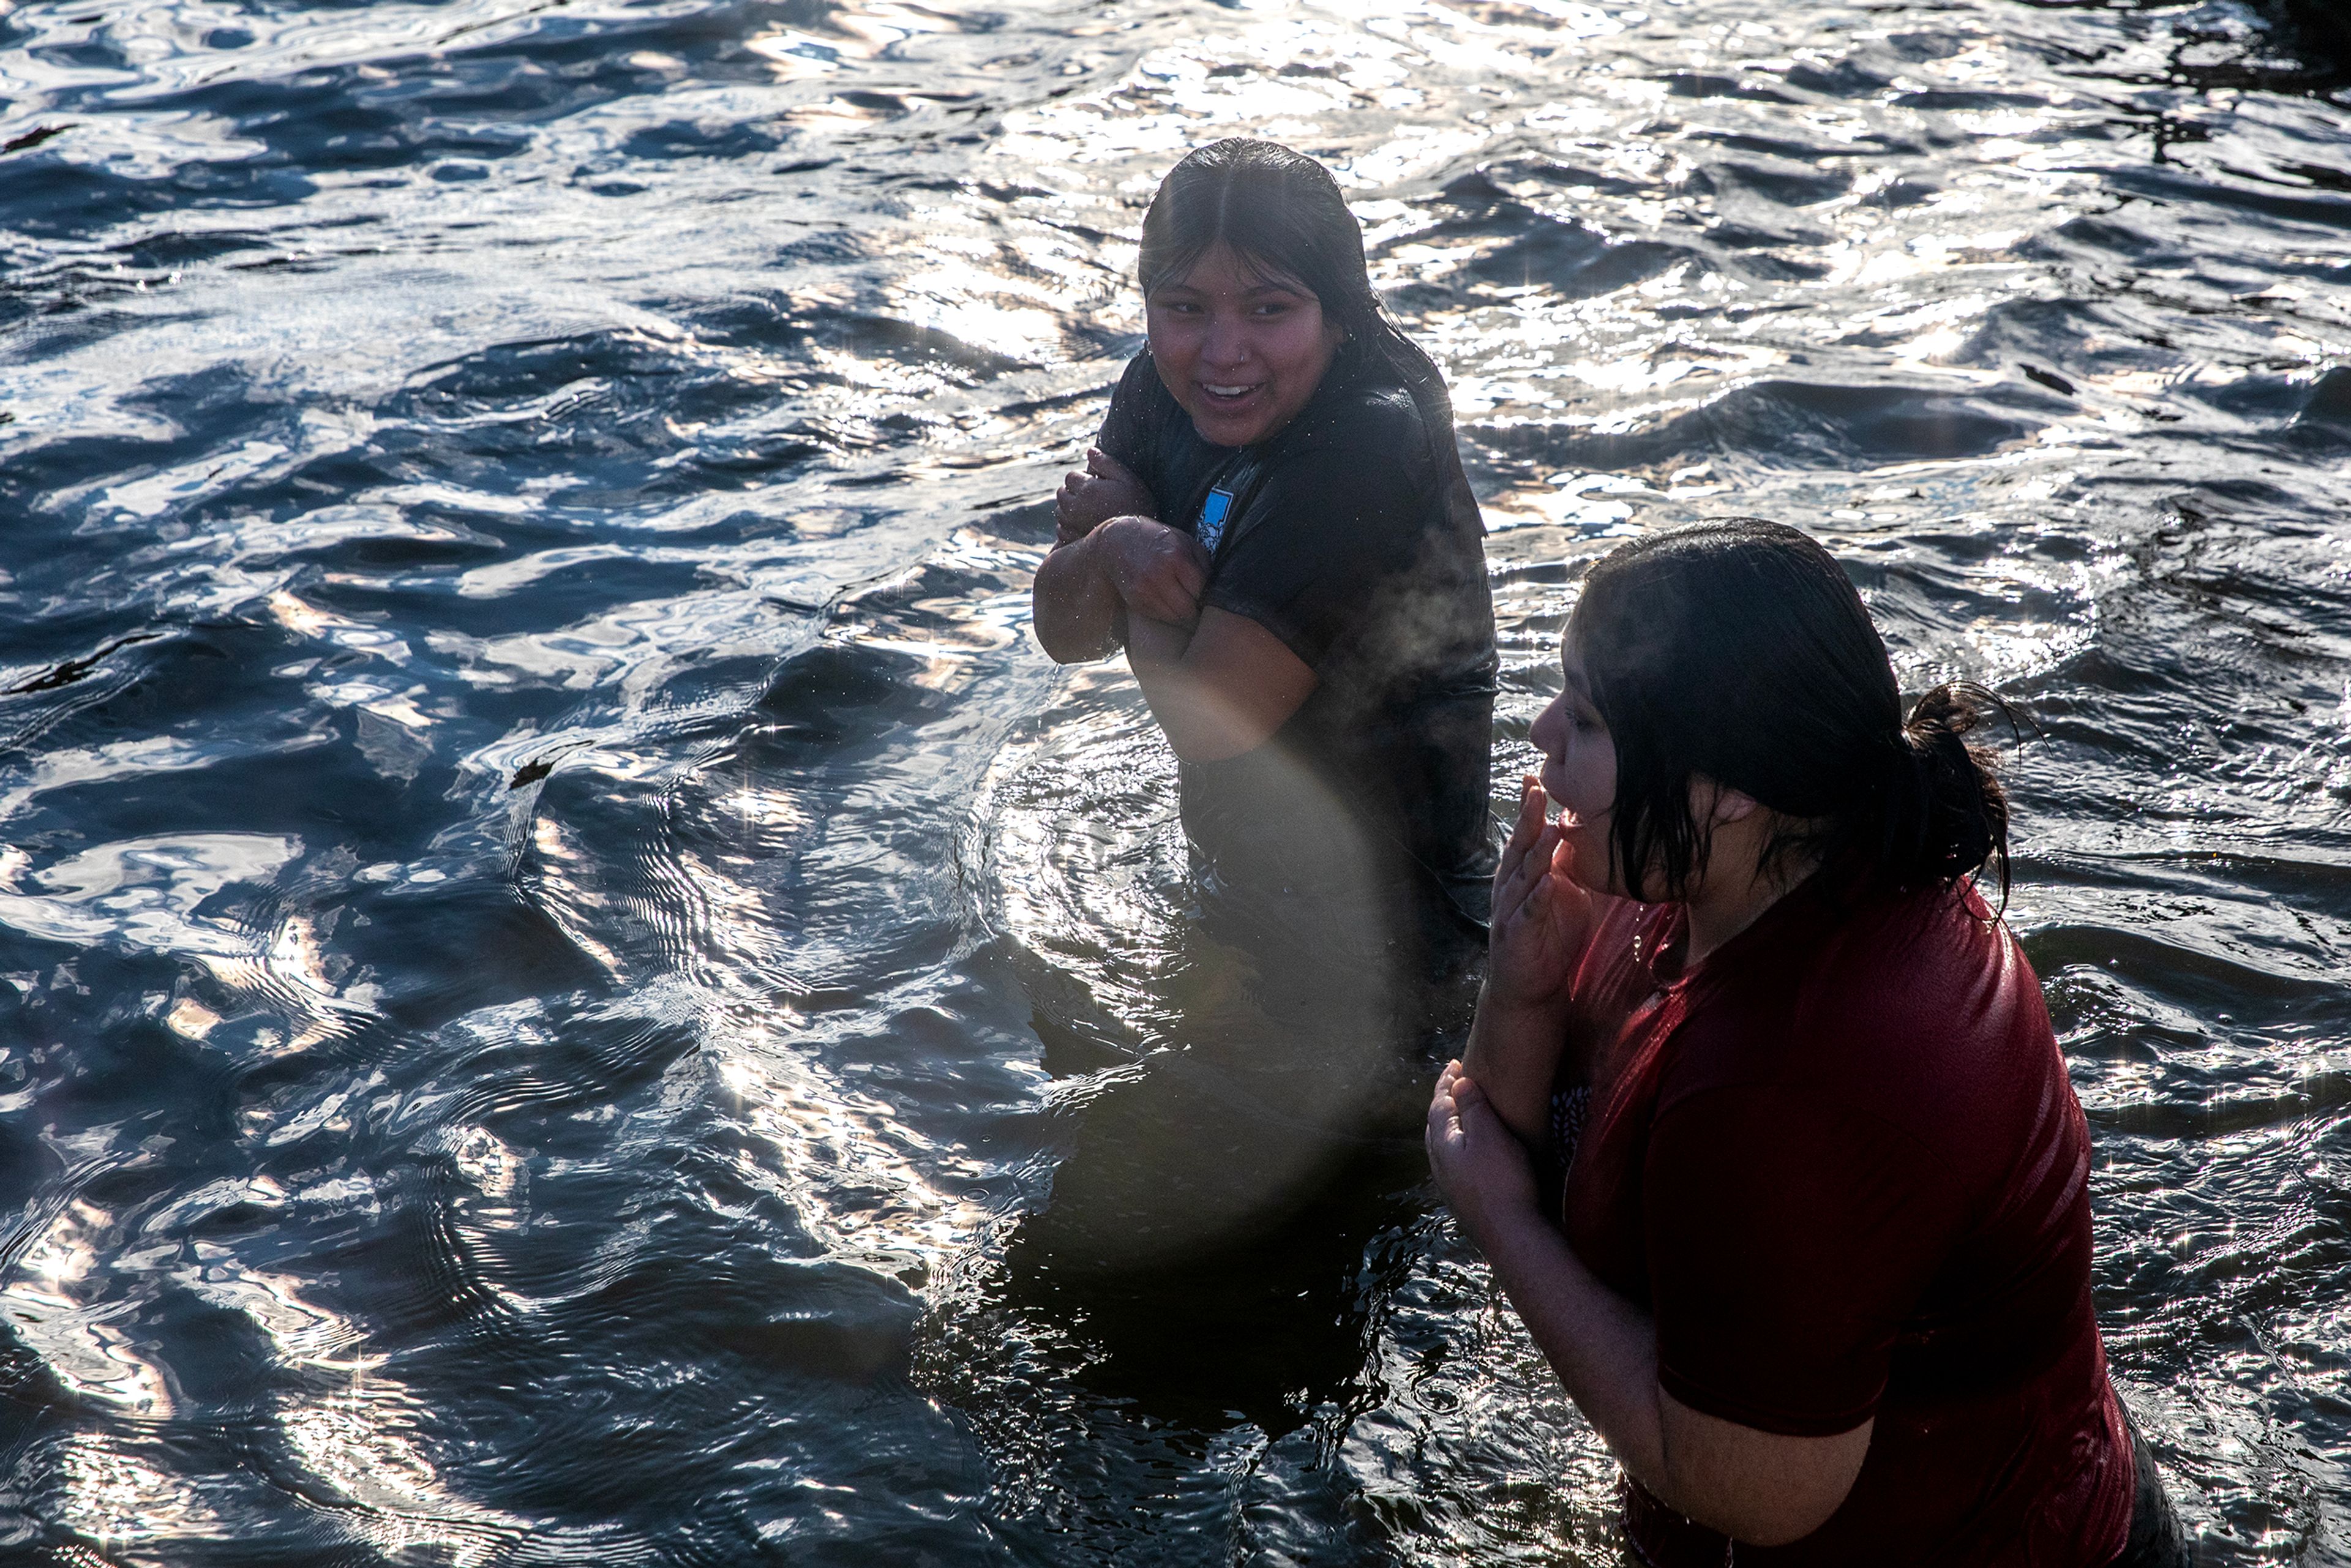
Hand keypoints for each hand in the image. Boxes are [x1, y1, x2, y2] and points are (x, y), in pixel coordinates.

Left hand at [1056, 447, 1156, 544]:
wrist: (1139, 541)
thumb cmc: (1137, 507)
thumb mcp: (1127, 480)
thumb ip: (1107, 463)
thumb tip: (1090, 451)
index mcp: (1087, 489)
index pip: (1071, 476)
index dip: (1083, 479)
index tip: (1096, 484)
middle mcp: (1074, 506)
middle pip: (1062, 493)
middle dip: (1073, 492)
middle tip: (1092, 497)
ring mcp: (1071, 524)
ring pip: (1060, 511)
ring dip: (1070, 509)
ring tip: (1089, 512)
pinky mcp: (1071, 540)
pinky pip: (1061, 529)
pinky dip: (1068, 526)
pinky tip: (1084, 526)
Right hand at [1097, 514, 1209, 628]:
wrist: (1117, 541)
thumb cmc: (1157, 539)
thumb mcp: (1184, 540)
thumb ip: (1202, 562)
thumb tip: (1215, 587)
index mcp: (1176, 558)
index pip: (1201, 589)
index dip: (1208, 595)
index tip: (1210, 595)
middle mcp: (1159, 576)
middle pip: (1189, 609)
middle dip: (1197, 608)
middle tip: (1200, 604)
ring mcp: (1145, 591)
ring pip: (1176, 618)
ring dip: (1185, 615)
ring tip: (1188, 605)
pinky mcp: (1136, 602)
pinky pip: (1162, 618)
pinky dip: (1170, 614)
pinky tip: (1171, 603)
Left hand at [1427, 1060, 1541, 1243]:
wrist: (1511, 1236)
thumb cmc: (1503, 1181)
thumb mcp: (1489, 1135)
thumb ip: (1472, 1107)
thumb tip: (1459, 1084)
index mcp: (1441, 1143)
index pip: (1438, 1103)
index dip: (1446, 1082)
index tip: (1454, 1064)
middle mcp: (1439, 1164)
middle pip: (1436, 1124)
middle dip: (1444, 1101)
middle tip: (1456, 1085)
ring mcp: (1449, 1185)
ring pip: (1443, 1145)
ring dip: (1450, 1125)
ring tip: (1462, 1114)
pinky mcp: (1463, 1200)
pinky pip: (1454, 1162)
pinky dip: (1460, 1145)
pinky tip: (1472, 1151)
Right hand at [1486, 777, 1599, 1015]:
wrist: (1529, 985)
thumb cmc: (1548, 936)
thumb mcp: (1566, 894)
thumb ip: (1571, 866)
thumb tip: (1589, 834)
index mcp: (1523, 872)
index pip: (1527, 833)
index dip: (1530, 807)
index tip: (1536, 777)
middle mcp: (1512, 885)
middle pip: (1521, 846)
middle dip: (1528, 818)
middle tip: (1538, 790)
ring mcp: (1511, 909)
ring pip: (1523, 875)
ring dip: (1536, 853)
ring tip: (1548, 829)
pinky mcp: (1517, 934)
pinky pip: (1528, 912)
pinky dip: (1536, 897)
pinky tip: (1545, 883)